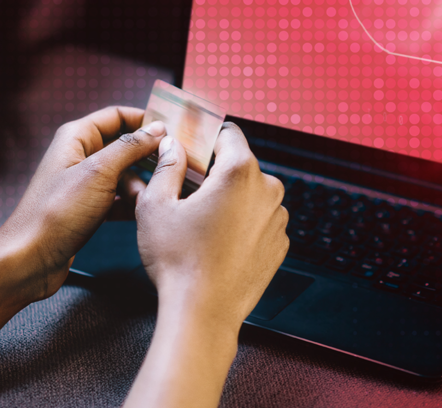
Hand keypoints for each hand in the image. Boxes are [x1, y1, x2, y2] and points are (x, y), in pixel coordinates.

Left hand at [0, 106, 165, 324]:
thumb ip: (131, 147)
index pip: (117, 116)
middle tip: (172, 165)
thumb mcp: (100, 172)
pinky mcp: (91, 206)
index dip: (144, 120)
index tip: (171, 130)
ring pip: (126, 174)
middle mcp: (80, 156)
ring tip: (151, 197)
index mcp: (77, 138)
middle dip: (148, 157)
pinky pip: (120, 197)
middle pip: (126, 146)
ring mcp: (86, 183)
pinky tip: (143, 212)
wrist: (33, 258)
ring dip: (141, 185)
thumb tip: (157, 129)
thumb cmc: (56, 213)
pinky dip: (133, 203)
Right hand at [136, 121, 288, 331]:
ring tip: (201, 221)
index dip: (206, 136)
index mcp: (240, 171)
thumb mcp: (156, 206)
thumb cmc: (177, 260)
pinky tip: (218, 242)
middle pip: (240, 164)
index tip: (190, 145)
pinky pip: (260, 220)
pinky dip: (243, 223)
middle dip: (215, 171)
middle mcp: (268, 189)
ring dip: (231, 198)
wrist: (204, 313)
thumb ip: (166, 167)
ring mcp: (278, 217)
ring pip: (251, 193)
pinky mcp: (280, 242)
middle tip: (187, 188)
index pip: (228, 134)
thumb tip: (172, 145)